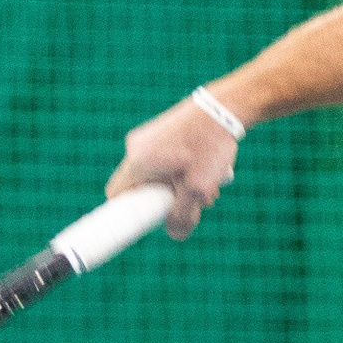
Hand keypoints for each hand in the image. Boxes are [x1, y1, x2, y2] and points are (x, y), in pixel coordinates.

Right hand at [108, 95, 240, 239]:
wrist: (225, 107)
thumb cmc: (209, 146)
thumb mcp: (198, 189)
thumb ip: (183, 216)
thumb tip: (175, 234)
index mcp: (138, 162)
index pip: (116, 196)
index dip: (129, 214)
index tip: (151, 220)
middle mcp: (136, 148)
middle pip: (142, 187)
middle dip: (167, 201)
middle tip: (193, 203)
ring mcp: (148, 137)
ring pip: (157, 174)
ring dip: (180, 186)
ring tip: (209, 185)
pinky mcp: (161, 131)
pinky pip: (165, 160)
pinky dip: (183, 170)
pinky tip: (208, 168)